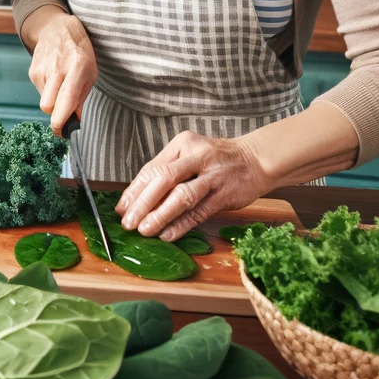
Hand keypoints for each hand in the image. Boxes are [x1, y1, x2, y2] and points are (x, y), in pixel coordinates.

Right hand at [26, 11, 98, 133]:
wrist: (56, 28)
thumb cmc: (79, 50)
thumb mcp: (90, 72)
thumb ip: (82, 97)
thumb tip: (75, 120)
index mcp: (76, 68)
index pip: (65, 98)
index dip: (61, 119)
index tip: (61, 131)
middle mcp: (56, 69)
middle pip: (47, 106)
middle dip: (55, 113)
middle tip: (65, 112)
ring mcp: (41, 70)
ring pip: (43, 100)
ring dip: (53, 101)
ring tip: (61, 85)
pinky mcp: (32, 71)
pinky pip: (39, 92)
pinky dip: (47, 91)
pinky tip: (54, 78)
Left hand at [115, 131, 269, 240]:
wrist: (257, 159)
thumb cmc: (217, 159)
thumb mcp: (191, 154)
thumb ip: (170, 170)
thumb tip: (139, 197)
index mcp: (182, 144)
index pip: (152, 168)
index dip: (134, 190)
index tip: (121, 207)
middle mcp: (195, 156)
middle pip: (163, 179)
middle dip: (142, 203)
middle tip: (128, 222)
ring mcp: (211, 175)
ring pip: (181, 196)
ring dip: (160, 215)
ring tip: (144, 230)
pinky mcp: (224, 194)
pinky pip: (199, 211)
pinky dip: (181, 224)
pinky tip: (168, 234)